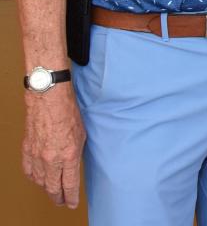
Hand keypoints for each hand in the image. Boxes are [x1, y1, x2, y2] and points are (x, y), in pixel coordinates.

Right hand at [22, 84, 85, 207]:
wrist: (49, 99)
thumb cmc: (68, 112)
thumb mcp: (82, 135)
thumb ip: (76, 154)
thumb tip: (73, 166)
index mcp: (68, 155)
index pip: (69, 184)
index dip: (70, 197)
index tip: (71, 203)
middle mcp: (51, 159)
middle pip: (52, 187)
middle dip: (58, 197)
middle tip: (61, 202)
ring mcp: (37, 155)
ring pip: (40, 181)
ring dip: (46, 188)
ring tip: (51, 191)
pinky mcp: (27, 150)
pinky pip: (29, 170)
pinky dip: (33, 177)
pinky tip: (37, 179)